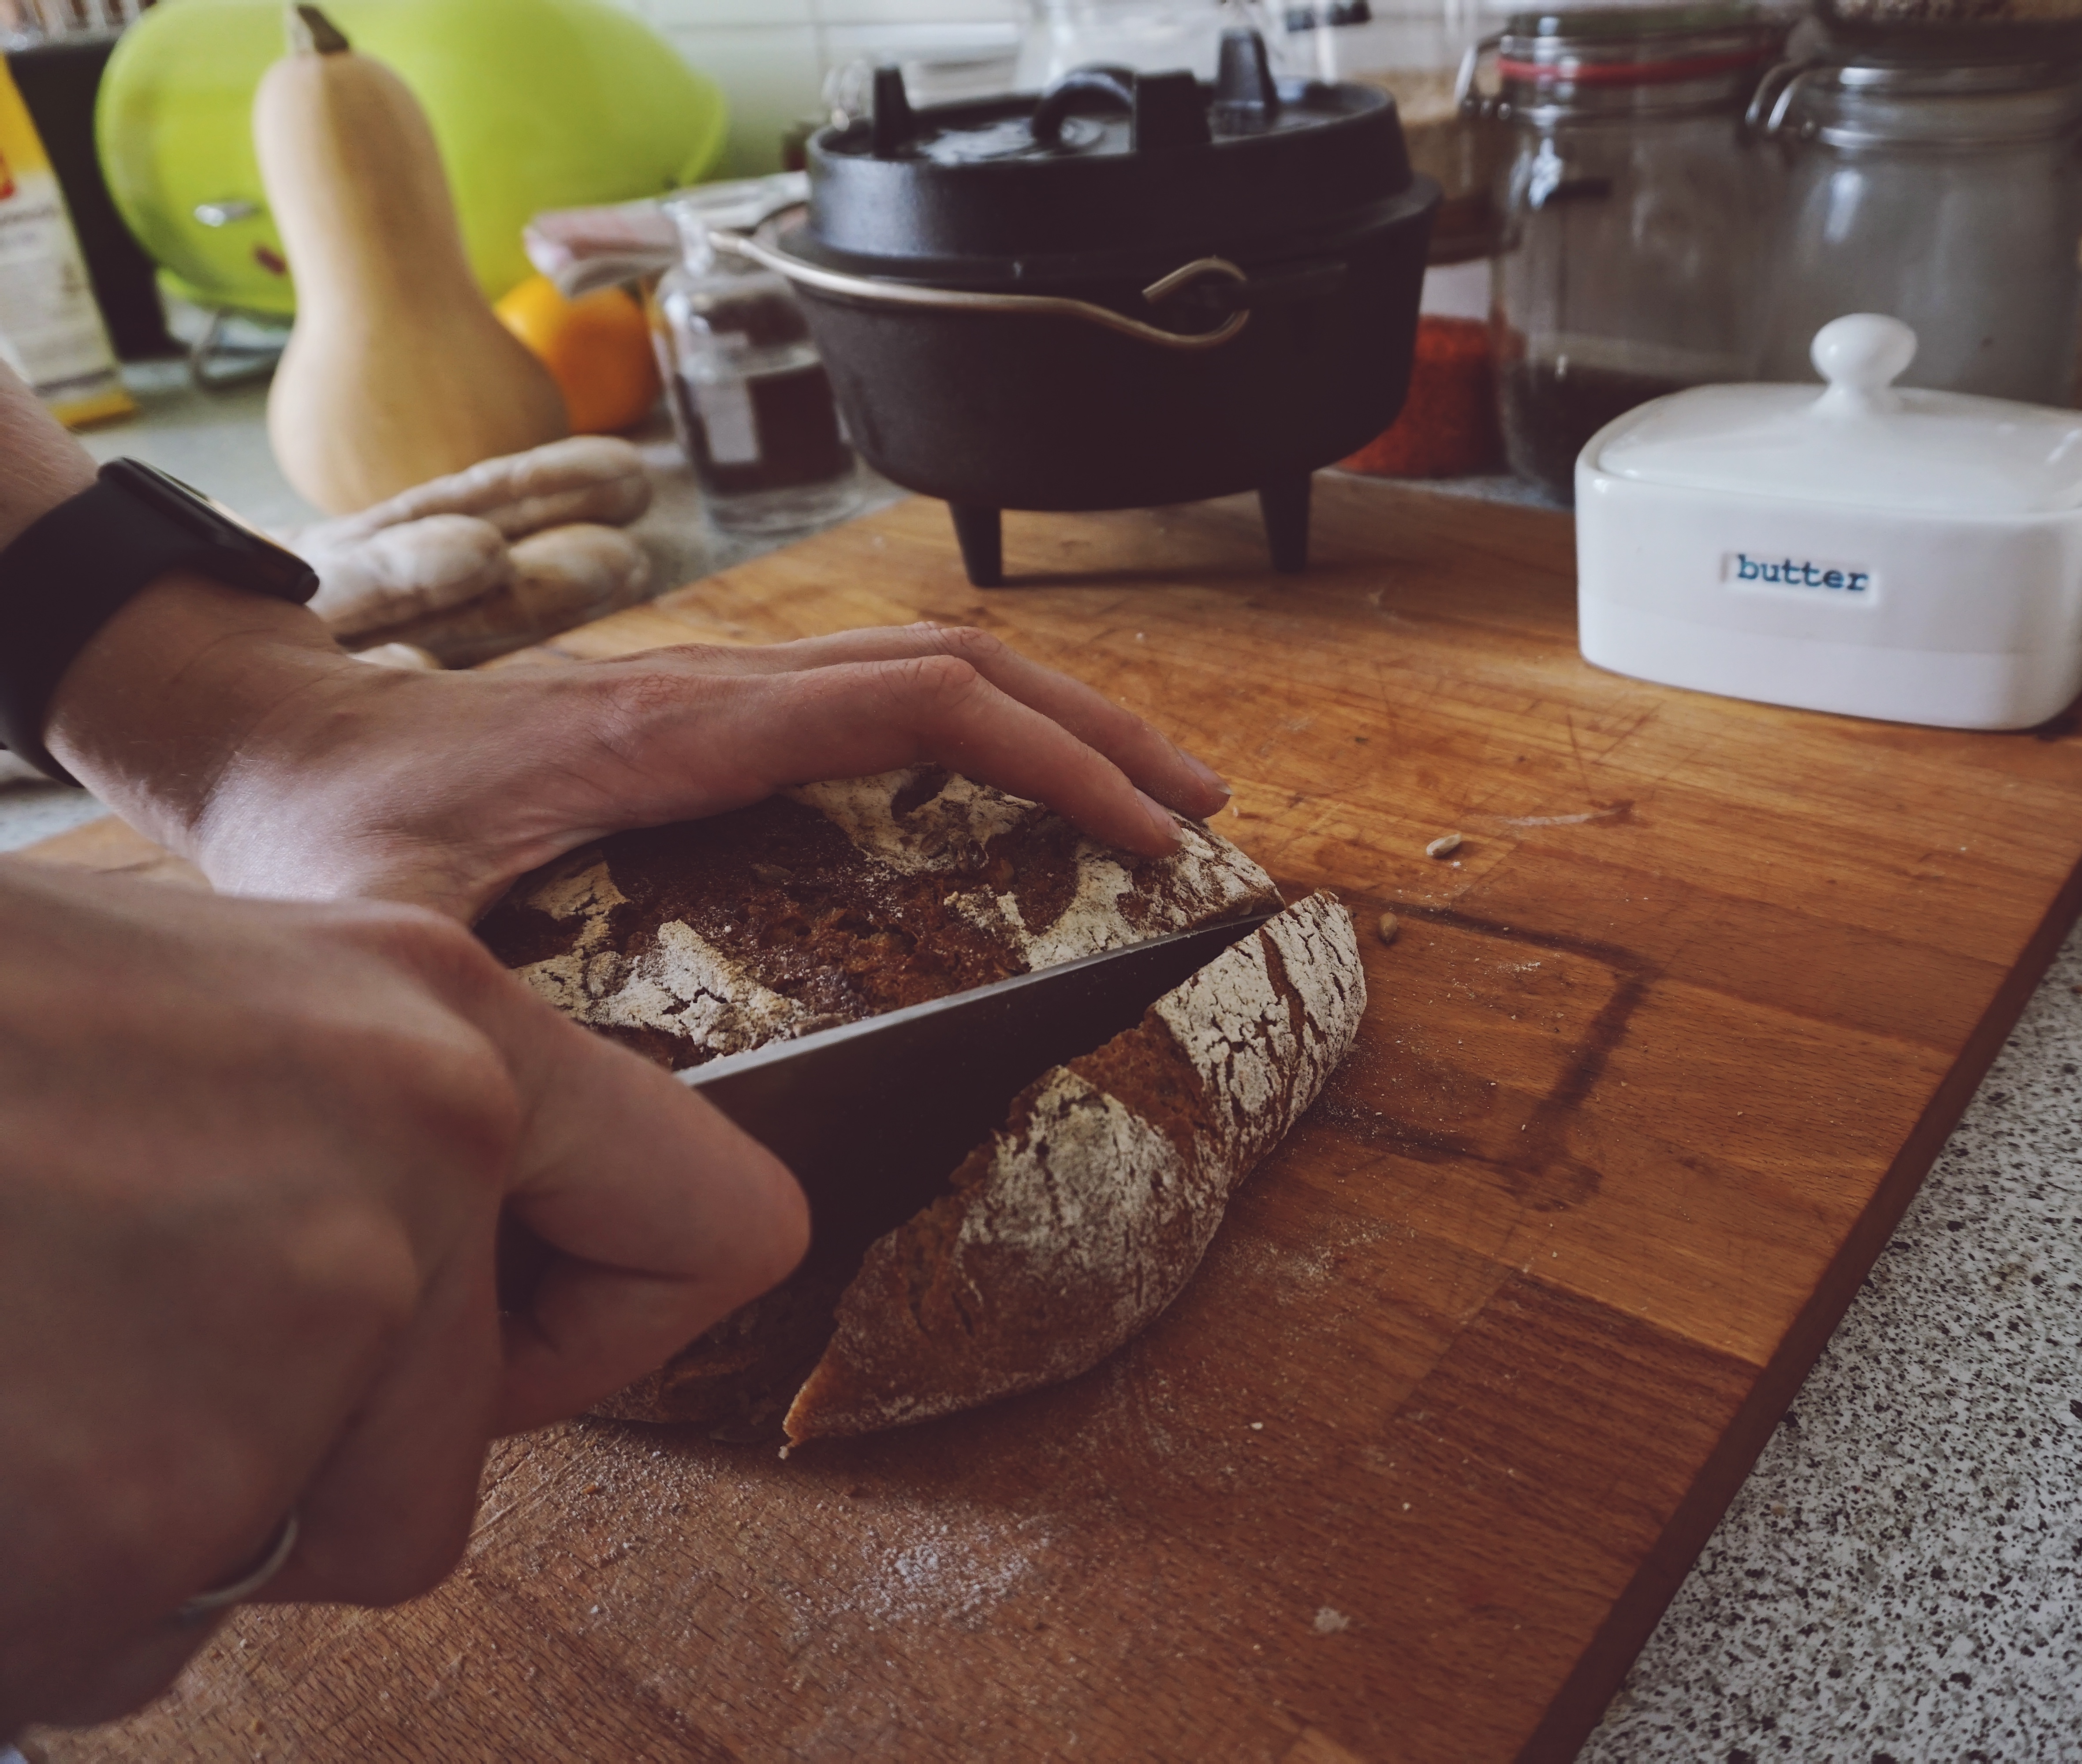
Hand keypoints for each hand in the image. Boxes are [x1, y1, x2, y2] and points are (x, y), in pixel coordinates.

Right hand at [0, 859, 807, 1733]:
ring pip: (275, 1552)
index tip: (506, 1349)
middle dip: (291, 1462)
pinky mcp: (150, 1515)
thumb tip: (436, 1295)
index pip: (714, 1225)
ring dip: (142, 1518)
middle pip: (440, 1462)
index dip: (613, 1325)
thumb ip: (352, 1146)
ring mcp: (285, 1353)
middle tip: (101, 1338)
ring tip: (22, 1362)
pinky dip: (45, 1587)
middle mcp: (409, 1178)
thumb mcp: (203, 1015)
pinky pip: (133, 1634)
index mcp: (441, 1038)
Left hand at [44, 577, 1231, 921]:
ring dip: (1048, 721)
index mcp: (676, 726)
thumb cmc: (324, 828)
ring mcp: (714, 692)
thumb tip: (587, 1129)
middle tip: (1194, 814)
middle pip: (956, 668)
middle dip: (1094, 732)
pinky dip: (971, 734)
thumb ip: (472, 1004)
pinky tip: (1005, 791)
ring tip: (1146, 792)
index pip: (913, 707)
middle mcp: (715, 690)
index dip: (1049, 757)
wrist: (263, 735)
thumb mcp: (384, 919)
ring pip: (924, 669)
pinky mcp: (704, 716)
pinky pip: (874, 697)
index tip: (1142, 826)